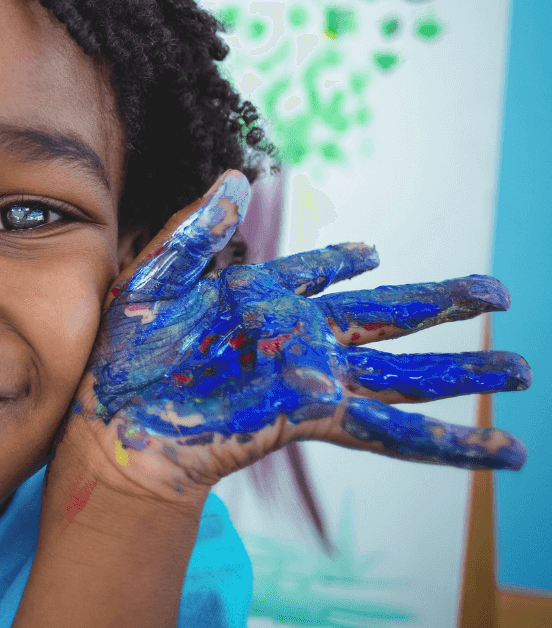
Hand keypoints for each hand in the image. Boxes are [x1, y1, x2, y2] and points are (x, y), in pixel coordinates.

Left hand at [72, 171, 528, 502]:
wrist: (117, 422)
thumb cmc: (122, 354)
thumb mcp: (153, 278)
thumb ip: (196, 230)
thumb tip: (233, 176)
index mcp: (260, 298)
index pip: (314, 273)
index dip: (340, 261)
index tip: (369, 252)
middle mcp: (297, 337)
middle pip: (387, 316)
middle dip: (441, 303)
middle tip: (498, 289)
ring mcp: (312, 377)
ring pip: (405, 375)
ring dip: (462, 371)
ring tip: (520, 368)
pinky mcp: (314, 415)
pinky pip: (389, 431)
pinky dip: (445, 443)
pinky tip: (498, 451)